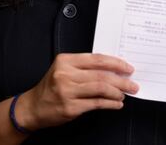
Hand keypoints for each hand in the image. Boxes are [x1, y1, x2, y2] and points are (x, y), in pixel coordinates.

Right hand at [15, 53, 138, 130]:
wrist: (33, 107)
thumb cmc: (51, 88)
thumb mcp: (64, 70)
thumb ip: (85, 67)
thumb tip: (113, 69)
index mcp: (66, 61)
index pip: (97, 59)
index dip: (116, 63)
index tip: (127, 67)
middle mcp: (65, 74)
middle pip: (101, 74)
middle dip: (121, 79)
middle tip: (132, 83)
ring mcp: (67, 91)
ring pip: (101, 88)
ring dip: (117, 92)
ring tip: (125, 94)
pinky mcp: (70, 107)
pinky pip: (96, 103)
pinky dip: (110, 103)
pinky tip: (117, 104)